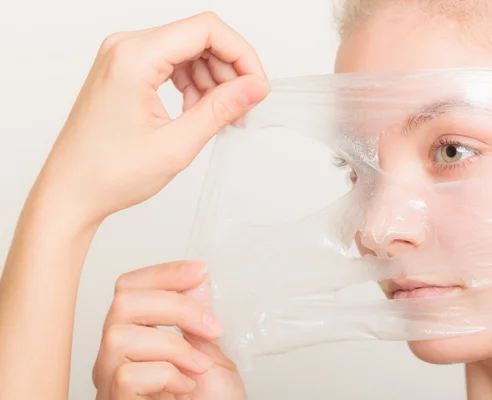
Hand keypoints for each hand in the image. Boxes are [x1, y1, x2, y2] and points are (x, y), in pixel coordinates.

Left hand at [34, 12, 268, 227]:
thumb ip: (220, 110)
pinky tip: (198, 112)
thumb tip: (254, 88)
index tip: (256, 86)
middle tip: (242, 107)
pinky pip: (172, 64)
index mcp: (133, 58)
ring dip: (212, 80)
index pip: (206, 30)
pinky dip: (193, 84)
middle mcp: (125, 48)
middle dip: (229, 70)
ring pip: (188, 51)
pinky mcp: (125, 71)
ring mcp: (123, 58)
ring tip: (220, 116)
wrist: (71, 191)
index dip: (241, 55)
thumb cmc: (107, 173)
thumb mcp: (176, 145)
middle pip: (198, 37)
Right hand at [93, 261, 245, 399]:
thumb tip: (196, 278)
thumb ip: (198, 316)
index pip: (131, 287)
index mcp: (136, 333)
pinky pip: (127, 374)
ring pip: (119, 336)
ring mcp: (111, 379)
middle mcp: (115, 354)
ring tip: (197, 367)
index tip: (200, 271)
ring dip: (173, 346)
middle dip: (175, 306)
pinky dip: (166, 375)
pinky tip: (184, 388)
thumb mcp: (210, 350)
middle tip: (211, 327)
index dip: (163, 272)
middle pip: (122, 302)